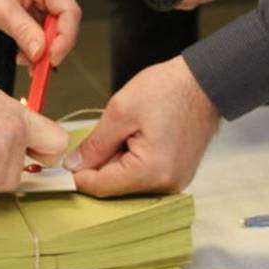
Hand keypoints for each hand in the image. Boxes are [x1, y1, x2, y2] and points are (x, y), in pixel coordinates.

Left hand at [0, 0, 81, 67]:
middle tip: (37, 68)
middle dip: (51, 47)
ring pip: (53, 27)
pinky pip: (43, 26)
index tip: (52, 61)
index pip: (69, 13)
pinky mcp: (37, 1)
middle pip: (64, 21)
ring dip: (41, 47)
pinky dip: (34, 41)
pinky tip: (23, 52)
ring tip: (23, 61)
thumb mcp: (1, 11)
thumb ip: (25, 33)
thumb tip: (41, 53)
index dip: (65, 40)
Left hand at [63, 56, 219, 196]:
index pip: (100, 186)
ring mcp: (174, 182)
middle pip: (114, 185)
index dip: (77, 174)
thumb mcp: (121, 111)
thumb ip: (95, 144)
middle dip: (101, 162)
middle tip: (106, 132)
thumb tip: (74, 164)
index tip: (64, 162)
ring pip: (127, 180)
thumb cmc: (170, 90)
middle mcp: (165, 185)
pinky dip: (133, 159)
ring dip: (118, 160)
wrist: (205, 82)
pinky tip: (139, 137)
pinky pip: (143, 174)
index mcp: (151, 171)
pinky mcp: (176, 174)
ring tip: (129, 131)